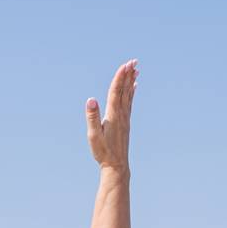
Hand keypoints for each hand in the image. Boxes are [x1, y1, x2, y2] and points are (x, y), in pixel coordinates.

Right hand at [85, 59, 137, 173]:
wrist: (116, 166)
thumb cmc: (103, 152)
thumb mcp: (93, 136)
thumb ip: (92, 117)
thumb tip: (91, 99)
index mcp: (113, 116)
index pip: (116, 92)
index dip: (120, 78)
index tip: (125, 65)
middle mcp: (121, 115)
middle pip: (124, 91)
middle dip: (128, 75)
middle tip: (133, 61)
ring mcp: (125, 118)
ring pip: (128, 95)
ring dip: (131, 81)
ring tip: (135, 68)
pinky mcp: (125, 122)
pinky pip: (129, 103)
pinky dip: (131, 92)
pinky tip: (134, 86)